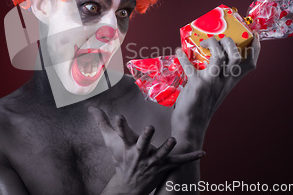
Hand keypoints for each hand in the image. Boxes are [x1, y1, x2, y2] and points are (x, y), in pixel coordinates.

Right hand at [88, 107, 204, 194]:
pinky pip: (179, 161)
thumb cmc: (120, 158)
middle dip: (145, 138)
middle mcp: (139, 154)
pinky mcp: (165, 166)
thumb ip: (102, 122)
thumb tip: (90, 106)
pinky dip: (191, 157)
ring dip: (167, 148)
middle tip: (149, 127)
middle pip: (142, 145)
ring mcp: (153, 161)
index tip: (119, 116)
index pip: (121, 133)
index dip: (120, 125)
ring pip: (161, 154)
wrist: (129, 185)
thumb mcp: (110, 141)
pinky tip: (203, 152)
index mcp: (127, 146)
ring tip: (173, 140)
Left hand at [172, 34, 260, 148]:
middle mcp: (224, 81)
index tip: (254, 34)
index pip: (250, 63)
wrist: (191, 127)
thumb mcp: (216, 89)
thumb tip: (208, 53)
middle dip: (229, 41)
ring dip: (211, 44)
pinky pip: (190, 66)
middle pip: (236, 56)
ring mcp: (211, 83)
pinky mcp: (196, 86)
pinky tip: (179, 51)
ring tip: (202, 42)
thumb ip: (217, 74)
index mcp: (231, 82)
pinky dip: (183, 56)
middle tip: (217, 38)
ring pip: (219, 57)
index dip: (255, 48)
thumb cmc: (203, 105)